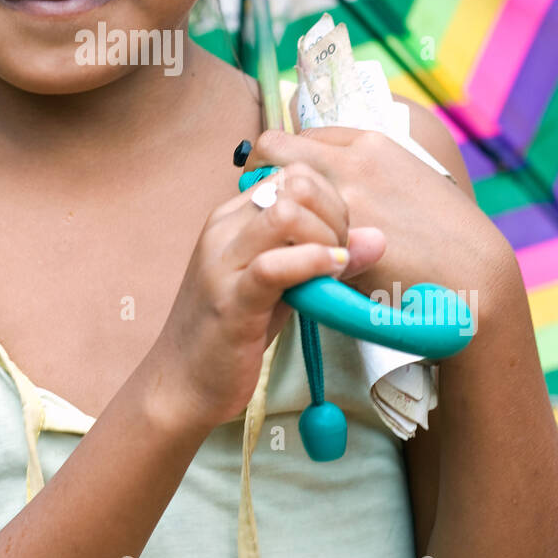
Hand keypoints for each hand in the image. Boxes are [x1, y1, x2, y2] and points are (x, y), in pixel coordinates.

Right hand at [151, 161, 386, 431]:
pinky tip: (331, 273)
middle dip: (333, 212)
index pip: (292, 175)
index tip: (340, 234)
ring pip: (285, 213)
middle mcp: (223, 229)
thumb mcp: (280, 286)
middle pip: (293, 183)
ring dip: (326, 235)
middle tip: (342, 251)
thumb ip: (318, 257)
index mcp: (232, 218)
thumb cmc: (232, 332)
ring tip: (336, 266)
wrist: (181, 382)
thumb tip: (376, 238)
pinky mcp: (231, 300)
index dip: (329, 198)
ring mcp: (223, 262)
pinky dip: (313, 262)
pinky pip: (275, 265)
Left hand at [245, 126, 510, 313]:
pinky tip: (289, 258)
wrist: (474, 275)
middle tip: (262, 199)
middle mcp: (350, 161)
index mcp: (371, 143)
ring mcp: (340, 199)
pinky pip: (286, 233)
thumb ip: (370, 173)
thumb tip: (337, 179)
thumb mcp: (411, 180)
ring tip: (271, 229)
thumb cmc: (448, 235)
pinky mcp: (335, 239)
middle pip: (272, 145)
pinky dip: (281, 242)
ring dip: (264, 204)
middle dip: (259, 168)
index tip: (283, 177)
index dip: (288, 157)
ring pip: (270, 186)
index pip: (303, 133)